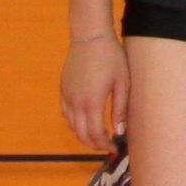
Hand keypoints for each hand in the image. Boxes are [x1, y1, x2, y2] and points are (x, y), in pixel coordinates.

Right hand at [61, 32, 125, 146]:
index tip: (114, 147)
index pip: (95, 134)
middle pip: (81, 134)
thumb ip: (120, 109)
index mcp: (92, 102)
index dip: (104, 144)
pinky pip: (65, 113)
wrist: (90, 37)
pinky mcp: (63, 89)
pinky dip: (74, 123)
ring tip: (98, 136)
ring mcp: (67, 96)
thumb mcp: (122, 83)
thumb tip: (120, 131)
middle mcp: (75, 102)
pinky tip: (85, 121)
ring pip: (71, 125)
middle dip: (94, 144)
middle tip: (107, 146)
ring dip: (83, 135)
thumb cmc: (111, 58)